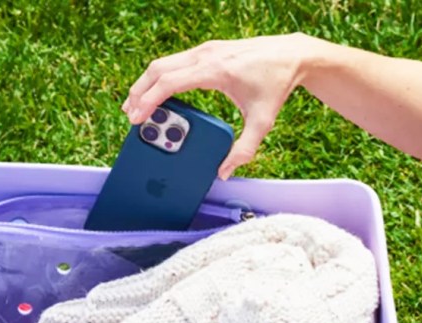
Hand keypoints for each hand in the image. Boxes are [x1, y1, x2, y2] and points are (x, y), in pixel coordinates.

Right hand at [122, 33, 314, 179]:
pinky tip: (157, 93)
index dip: (149, 100)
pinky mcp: (207, 50)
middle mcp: (206, 55)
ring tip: (137, 106)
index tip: (137, 117)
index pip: (170, 82)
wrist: (292, 55)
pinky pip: (174, 62)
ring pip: (162, 63)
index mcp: (215, 70)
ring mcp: (205, 50)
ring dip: (146, 83)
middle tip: (130, 116)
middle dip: (138, 92)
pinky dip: (160, 78)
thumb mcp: (263, 122)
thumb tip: (225, 172)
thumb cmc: (277, 84)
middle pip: (157, 69)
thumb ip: (244, 150)